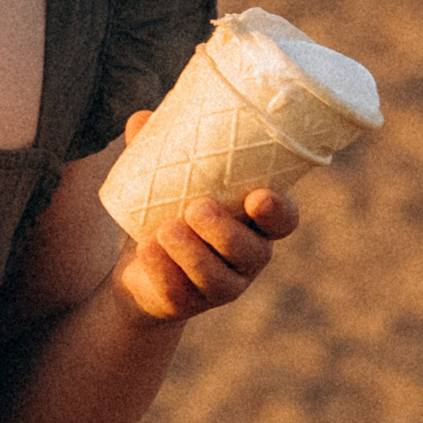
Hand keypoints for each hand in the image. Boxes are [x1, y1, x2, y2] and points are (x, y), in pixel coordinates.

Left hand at [111, 111, 298, 321]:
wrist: (138, 271)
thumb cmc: (165, 214)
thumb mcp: (162, 182)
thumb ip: (157, 151)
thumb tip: (142, 117)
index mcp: (252, 223)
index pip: (283, 220)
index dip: (279, 211)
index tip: (259, 196)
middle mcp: (246, 258)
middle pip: (252, 252)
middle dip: (226, 232)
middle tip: (195, 207)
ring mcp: (221, 286)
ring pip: (219, 279)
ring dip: (193, 254)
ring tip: (164, 229)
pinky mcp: (188, 305)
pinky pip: (182, 294)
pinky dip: (164, 272)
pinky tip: (146, 250)